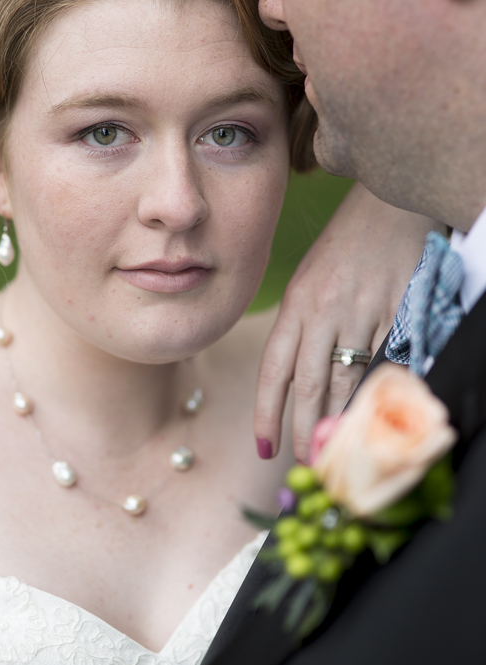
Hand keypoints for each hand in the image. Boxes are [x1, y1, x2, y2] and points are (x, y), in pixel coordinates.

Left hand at [255, 183, 436, 462]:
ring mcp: (364, 311)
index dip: (268, 413)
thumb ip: (302, 328)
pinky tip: (377, 414)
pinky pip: (390, 361)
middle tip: (307, 463)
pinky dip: (383, 391)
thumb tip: (298, 381)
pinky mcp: (399, 310)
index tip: (264, 446)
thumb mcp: (309, 282)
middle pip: (311, 386)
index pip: (275, 370)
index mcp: (296, 304)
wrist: (388, 201)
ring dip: (342, 421)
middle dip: (306, 431)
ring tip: (337, 450)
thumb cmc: (344, 244)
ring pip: (350, 381)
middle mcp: (324, 311)